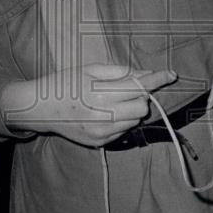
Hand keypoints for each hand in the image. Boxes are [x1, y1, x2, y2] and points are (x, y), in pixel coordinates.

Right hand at [2, 64, 175, 146]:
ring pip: (134, 121)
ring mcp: (101, 132)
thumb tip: (146, 75)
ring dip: (132, 110)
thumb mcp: (90, 69)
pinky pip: (123, 131)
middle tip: (127, 89)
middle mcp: (102, 115)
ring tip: (112, 101)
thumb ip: (120, 72)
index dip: (157, 79)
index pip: (138, 87)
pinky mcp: (99, 142)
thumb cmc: (65, 83)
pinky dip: (122, 121)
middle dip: (141, 96)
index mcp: (100, 93)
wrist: (41, 109)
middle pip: (142, 108)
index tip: (171, 74)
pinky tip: (105, 113)